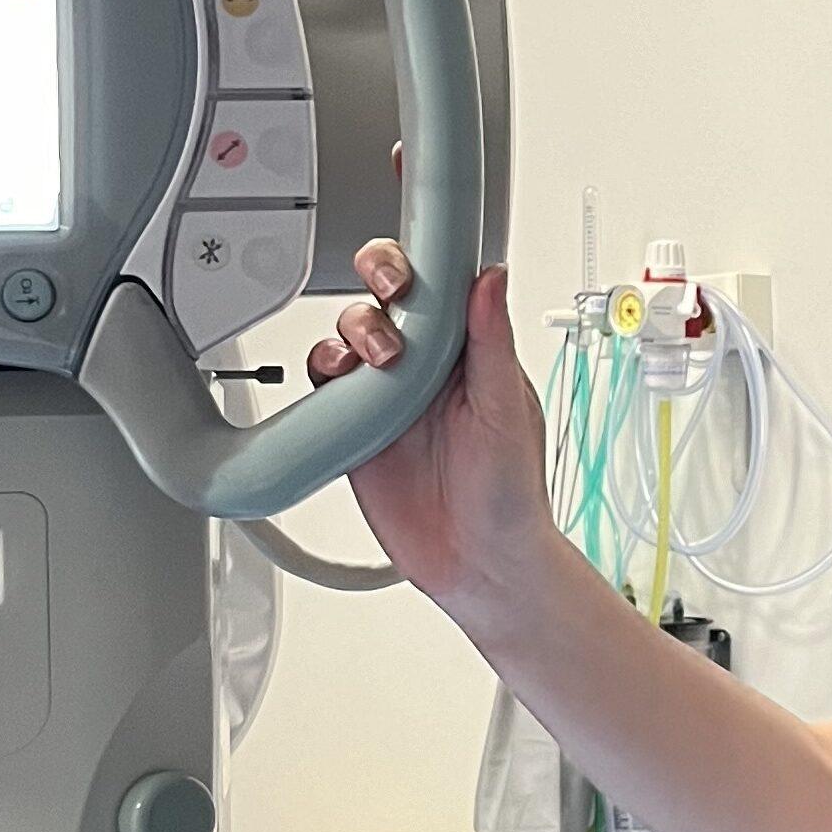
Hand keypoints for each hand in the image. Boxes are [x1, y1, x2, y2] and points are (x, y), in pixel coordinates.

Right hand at [311, 241, 564, 620]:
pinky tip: (334, 388)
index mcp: (469, 353)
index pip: (439, 287)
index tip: (409, 270)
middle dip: (377, 284)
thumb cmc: (511, 495)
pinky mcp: (353, 431)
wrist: (478, 565)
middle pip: (385, 298)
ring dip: (349, 333)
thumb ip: (492, 343)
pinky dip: (319, 375)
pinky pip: (324, 388)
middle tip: (387, 299)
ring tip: (372, 362)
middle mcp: (426, 367)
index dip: (419, 266)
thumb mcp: (506, 412)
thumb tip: (491, 277)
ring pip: (348, 336)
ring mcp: (386, 397)